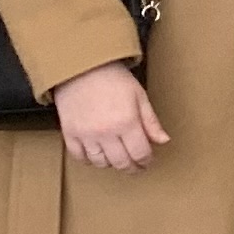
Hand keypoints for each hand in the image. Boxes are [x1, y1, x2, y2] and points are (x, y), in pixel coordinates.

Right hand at [50, 62, 166, 171]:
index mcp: (127, 123)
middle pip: (121, 163)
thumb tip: (163, 141)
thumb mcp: (139, 96)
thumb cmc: (113, 78)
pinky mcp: (70, 133)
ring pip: (100, 163)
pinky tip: (96, 154)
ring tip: (116, 157)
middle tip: (135, 166)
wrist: (82, 66)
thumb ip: (151, 122)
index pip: (140, 154)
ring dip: (111, 164)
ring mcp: (86, 135)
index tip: (147, 160)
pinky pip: (79, 157)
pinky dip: (88, 160)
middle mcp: (106, 133)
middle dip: (131, 167)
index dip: (146, 161)